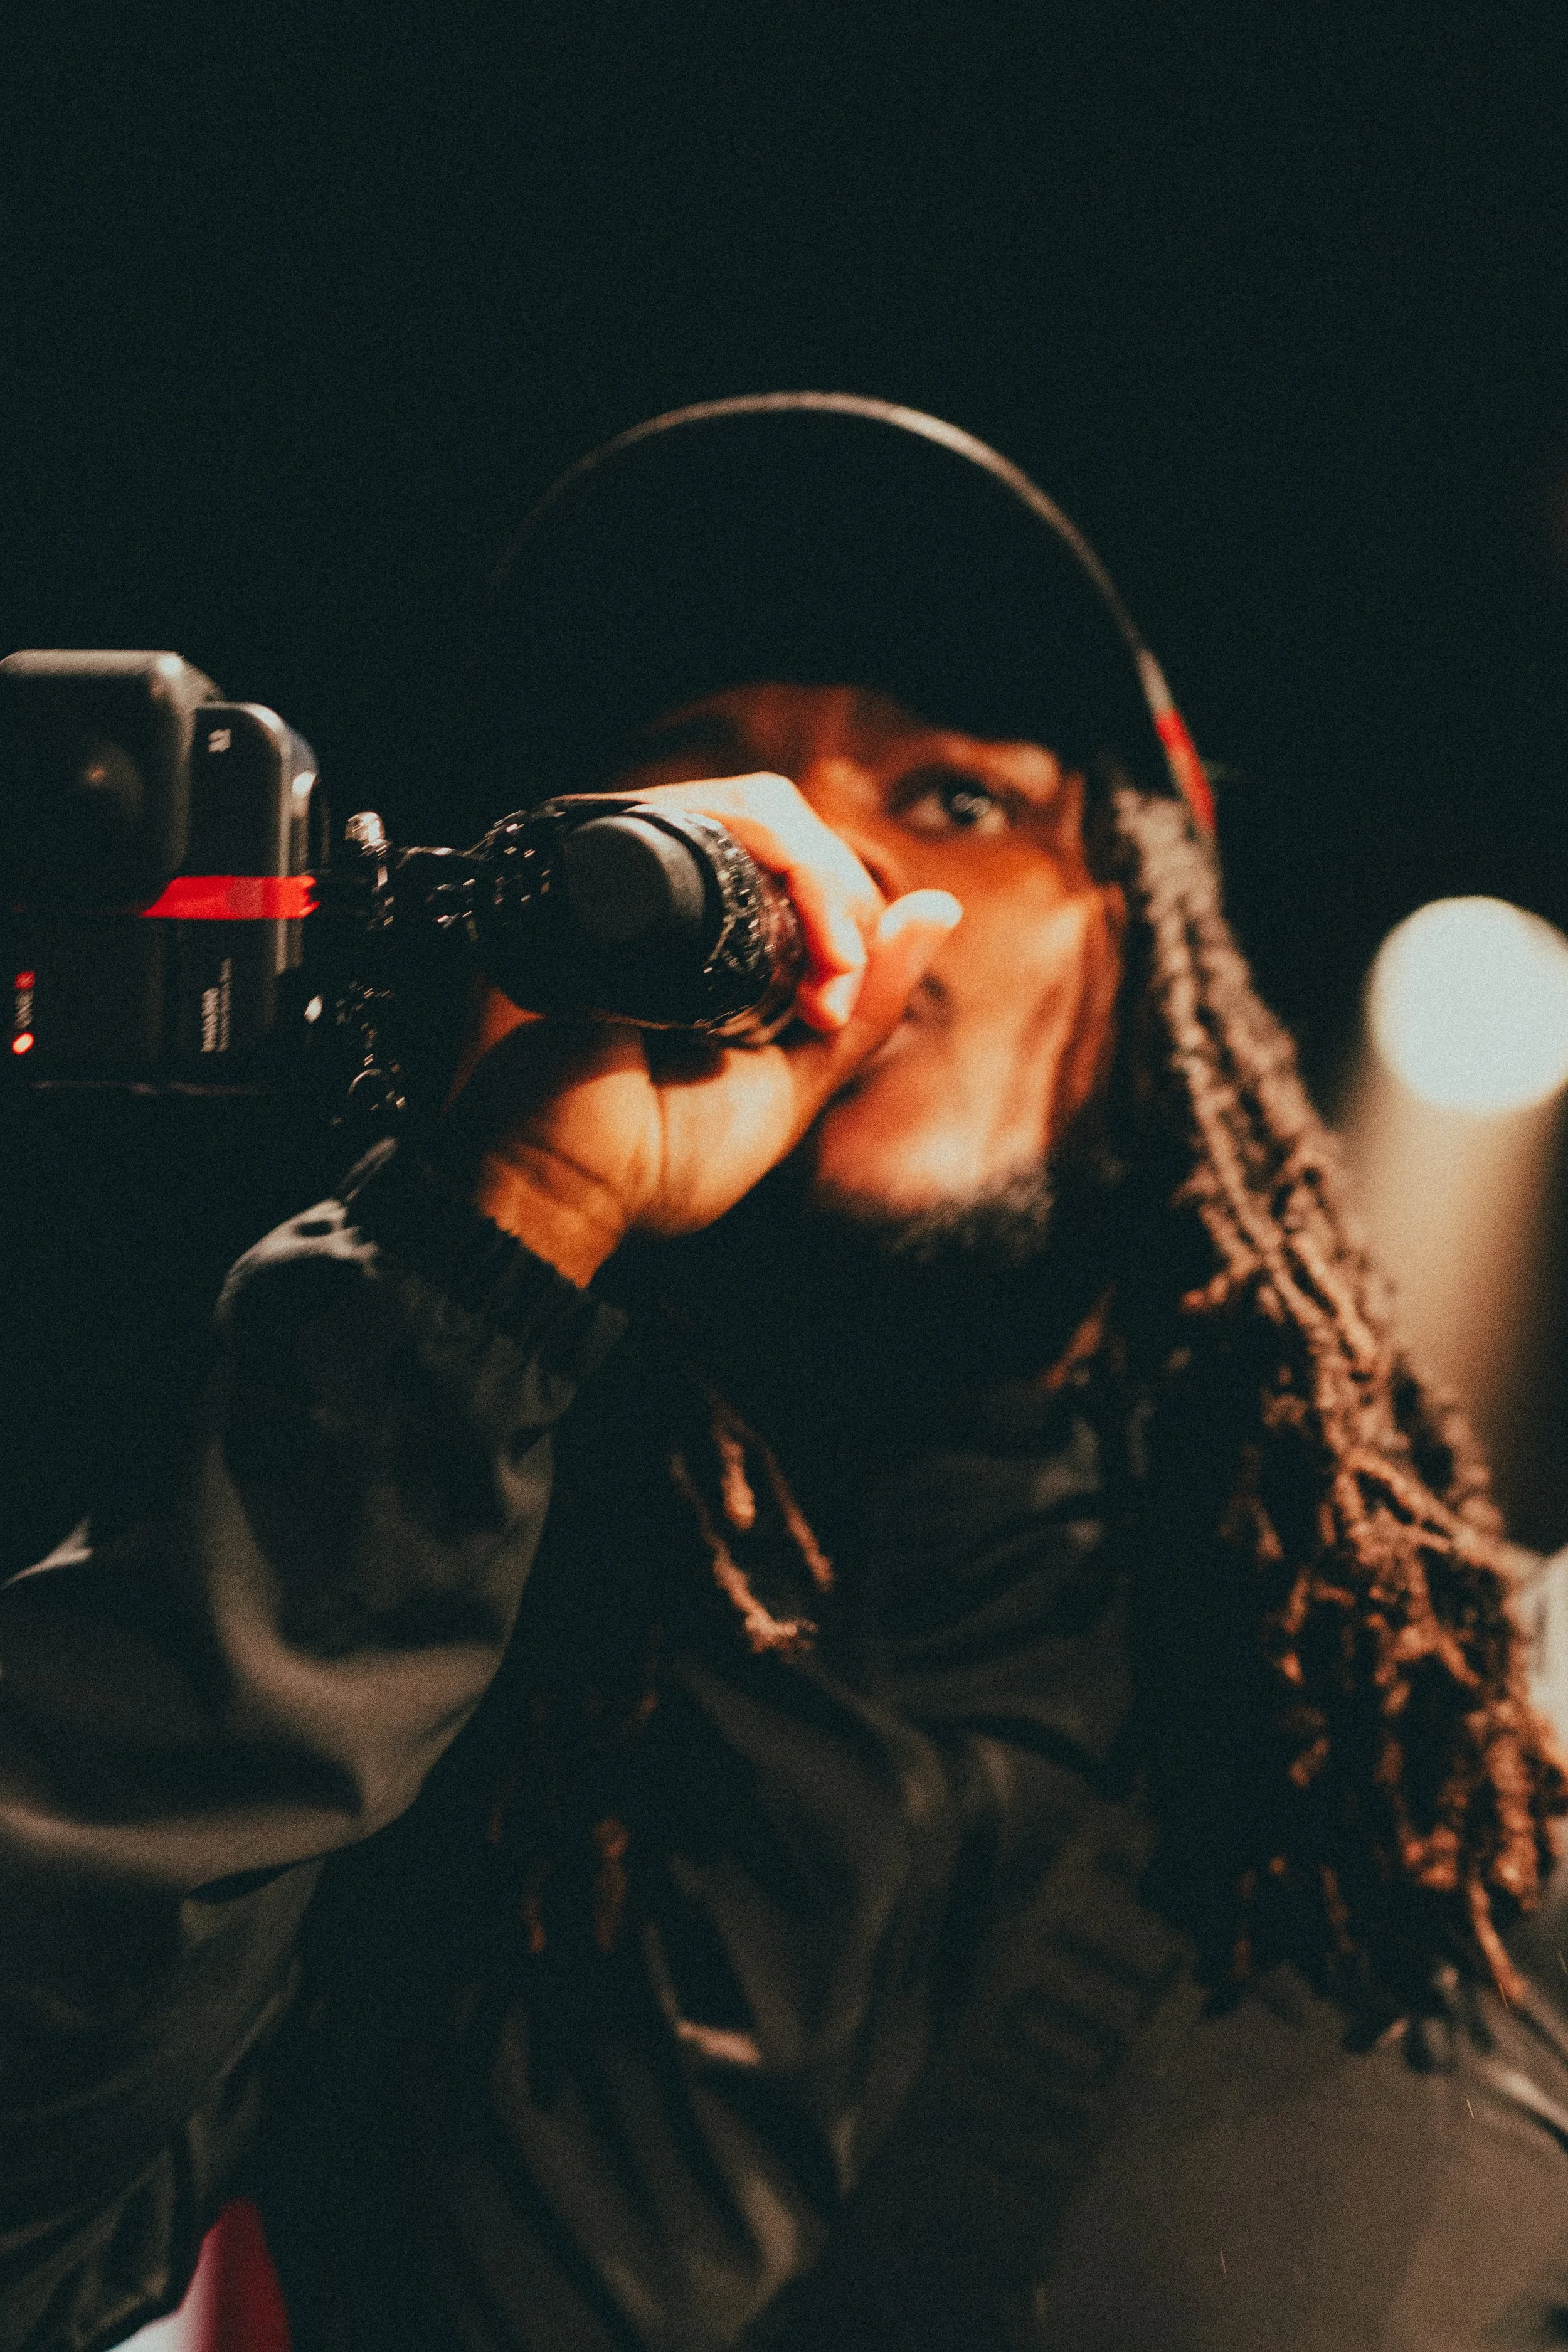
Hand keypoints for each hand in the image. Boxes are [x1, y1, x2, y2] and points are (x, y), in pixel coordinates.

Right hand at [436, 773, 962, 1283]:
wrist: (558, 1190)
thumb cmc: (659, 1161)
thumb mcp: (792, 1087)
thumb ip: (862, 1009)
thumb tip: (942, 908)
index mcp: (709, 941)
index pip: (800, 862)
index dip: (842, 906)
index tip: (839, 997)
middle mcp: (665, 900)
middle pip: (779, 818)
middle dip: (838, 889)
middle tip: (836, 985)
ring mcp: (626, 883)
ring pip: (749, 809)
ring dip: (815, 878)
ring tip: (824, 974)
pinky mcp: (592, 878)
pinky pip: (694, 823)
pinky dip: (770, 860)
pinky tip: (799, 945)